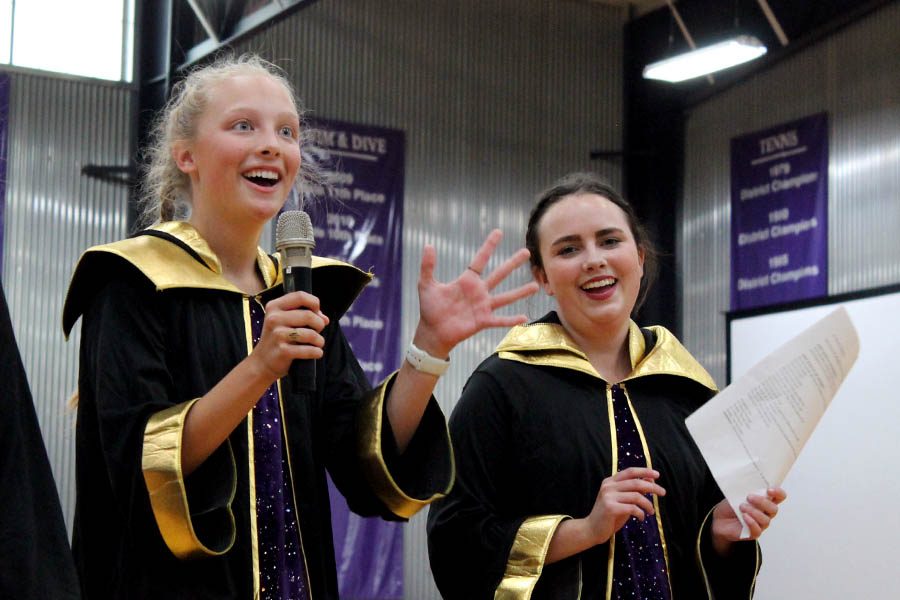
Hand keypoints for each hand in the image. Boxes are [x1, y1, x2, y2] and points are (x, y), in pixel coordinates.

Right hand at [250, 291, 329, 379]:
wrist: (263, 362)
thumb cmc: (279, 338)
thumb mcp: (286, 321)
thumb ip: (305, 314)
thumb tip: (325, 319)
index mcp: (275, 306)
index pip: (300, 296)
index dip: (314, 303)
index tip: (317, 313)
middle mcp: (274, 318)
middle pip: (309, 315)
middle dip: (319, 324)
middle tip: (318, 331)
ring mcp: (277, 335)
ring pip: (311, 334)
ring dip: (320, 340)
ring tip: (318, 344)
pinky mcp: (282, 351)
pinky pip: (308, 350)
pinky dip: (316, 352)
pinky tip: (316, 353)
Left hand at [413, 229, 538, 356]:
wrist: (432, 332)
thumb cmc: (430, 308)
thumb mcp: (426, 285)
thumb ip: (428, 266)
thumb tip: (428, 245)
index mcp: (467, 281)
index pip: (480, 260)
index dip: (489, 246)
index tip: (498, 232)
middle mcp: (478, 292)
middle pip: (499, 274)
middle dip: (512, 263)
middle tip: (526, 252)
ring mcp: (483, 307)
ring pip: (505, 297)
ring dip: (520, 292)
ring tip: (535, 286)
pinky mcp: (483, 321)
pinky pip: (500, 320)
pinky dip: (511, 320)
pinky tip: (524, 317)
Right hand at [584, 467, 665, 545]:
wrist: (592, 529)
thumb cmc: (609, 515)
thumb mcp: (622, 500)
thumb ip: (633, 490)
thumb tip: (650, 480)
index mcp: (610, 481)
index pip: (630, 472)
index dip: (644, 471)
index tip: (657, 475)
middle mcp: (608, 486)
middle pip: (636, 483)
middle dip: (652, 487)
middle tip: (663, 493)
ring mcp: (608, 496)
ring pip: (636, 496)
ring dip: (648, 504)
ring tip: (651, 511)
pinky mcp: (610, 508)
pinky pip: (633, 508)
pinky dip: (641, 513)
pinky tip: (641, 518)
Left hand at [711, 487, 786, 552]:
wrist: (720, 519)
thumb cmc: (731, 506)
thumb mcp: (738, 494)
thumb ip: (747, 489)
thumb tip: (750, 483)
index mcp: (765, 501)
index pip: (779, 496)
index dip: (778, 493)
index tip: (769, 490)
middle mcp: (766, 513)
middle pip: (774, 509)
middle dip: (762, 502)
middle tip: (749, 497)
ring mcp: (761, 524)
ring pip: (765, 520)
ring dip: (753, 511)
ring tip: (741, 507)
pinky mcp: (754, 533)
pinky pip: (757, 530)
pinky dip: (751, 522)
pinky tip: (744, 517)